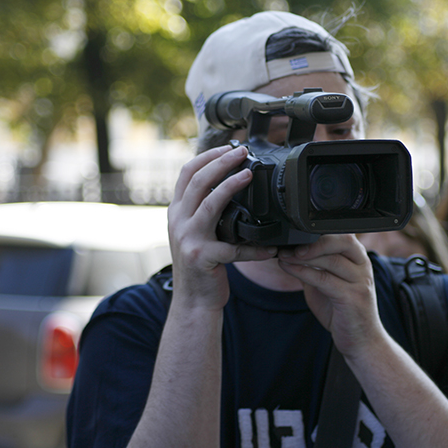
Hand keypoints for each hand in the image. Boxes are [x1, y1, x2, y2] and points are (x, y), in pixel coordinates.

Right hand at [167, 145, 277, 309]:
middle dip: (221, 161)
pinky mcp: (202, 258)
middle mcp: (178, 221)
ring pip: (210, 203)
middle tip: (242, 151)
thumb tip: (232, 183)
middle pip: (198, 181)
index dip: (207, 155)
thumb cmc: (202, 265)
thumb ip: (205, 210)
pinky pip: (233, 249)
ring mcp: (188, 239)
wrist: (192, 301)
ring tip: (250, 174)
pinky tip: (271, 248)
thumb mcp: (195, 232)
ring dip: (231, 185)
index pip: (187, 172)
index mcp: (177, 211)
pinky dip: (255, 248)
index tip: (229, 147)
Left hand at [277, 234, 382, 356]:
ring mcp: (360, 282)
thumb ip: (315, 267)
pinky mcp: (352, 298)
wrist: (361, 340)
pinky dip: (303, 272)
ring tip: (283, 256)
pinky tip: (289, 269)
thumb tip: (289, 251)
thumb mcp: (328, 283)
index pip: (343, 233)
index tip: (295, 234)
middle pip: (342, 241)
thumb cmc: (343, 310)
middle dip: (313, 241)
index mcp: (358, 258)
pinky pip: (325, 279)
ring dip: (303, 256)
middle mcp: (363, 266)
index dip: (319, 231)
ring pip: (332, 260)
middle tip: (289, 245)